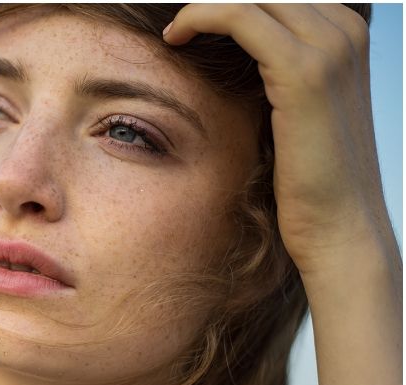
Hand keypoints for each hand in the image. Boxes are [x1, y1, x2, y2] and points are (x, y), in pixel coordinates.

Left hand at [164, 4, 395, 278]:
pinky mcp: (304, 72)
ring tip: (172, 31)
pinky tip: (175, 37)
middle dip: (213, 2)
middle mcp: (345, 30)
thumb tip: (226, 54)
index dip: (226, 4)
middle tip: (175, 22)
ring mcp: (330, 47)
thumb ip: (270, 72)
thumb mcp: (292, 111)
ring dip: (202, 6)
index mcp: (346, 33)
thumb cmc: (309, 180)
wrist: (339, 228)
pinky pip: (239, 16)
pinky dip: (202, 17)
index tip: (189, 19)